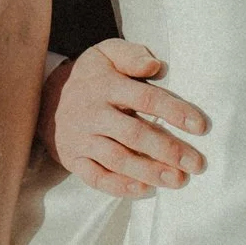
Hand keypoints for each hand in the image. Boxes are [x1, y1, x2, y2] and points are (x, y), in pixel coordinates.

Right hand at [39, 39, 209, 197]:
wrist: (44, 98)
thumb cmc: (91, 77)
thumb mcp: (106, 53)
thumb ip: (132, 55)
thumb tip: (155, 65)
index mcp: (107, 86)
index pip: (146, 98)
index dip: (175, 111)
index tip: (201, 126)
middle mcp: (95, 114)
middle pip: (134, 134)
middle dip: (168, 150)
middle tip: (197, 163)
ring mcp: (83, 139)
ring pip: (117, 159)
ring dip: (149, 171)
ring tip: (178, 180)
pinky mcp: (74, 160)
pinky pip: (96, 177)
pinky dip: (120, 187)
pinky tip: (145, 190)